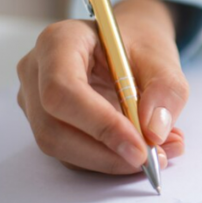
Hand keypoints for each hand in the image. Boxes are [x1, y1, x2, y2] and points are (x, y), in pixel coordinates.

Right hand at [17, 0, 187, 173]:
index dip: (100, 124)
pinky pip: (72, 153)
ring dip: (112, 160)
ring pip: (61, 148)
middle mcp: (36, 72)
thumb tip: (154, 131)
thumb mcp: (164, 58)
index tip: (140, 147)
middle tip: (155, 158)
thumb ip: (165, 90)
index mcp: (59, 42)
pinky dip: (109, 159)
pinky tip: (142, 149)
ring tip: (159, 151)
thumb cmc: (140, 44)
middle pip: (54, 128)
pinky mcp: (46, 123)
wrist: (131, 45)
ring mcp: (35, 100)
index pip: (62, 89)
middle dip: (106, 153)